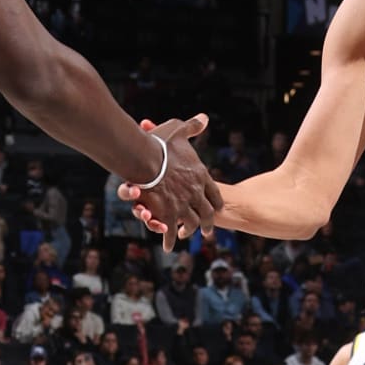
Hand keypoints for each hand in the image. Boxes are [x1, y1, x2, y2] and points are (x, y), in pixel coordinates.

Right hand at [116, 114, 222, 247]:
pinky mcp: (169, 214)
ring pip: (191, 223)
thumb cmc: (161, 144)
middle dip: (207, 223)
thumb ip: (192, 127)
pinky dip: (170, 240)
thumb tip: (204, 118)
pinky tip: (169, 246)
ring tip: (189, 237)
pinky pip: (171, 231)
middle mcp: (196, 193)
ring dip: (190, 232)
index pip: (214, 192)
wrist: (147, 158)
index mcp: (200, 175)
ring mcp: (183, 205)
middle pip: (206, 212)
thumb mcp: (179, 131)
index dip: (215, 201)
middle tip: (208, 230)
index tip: (218, 207)